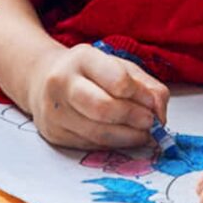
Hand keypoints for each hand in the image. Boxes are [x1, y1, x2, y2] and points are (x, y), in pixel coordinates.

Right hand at [24, 44, 168, 149]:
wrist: (43, 80)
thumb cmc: (90, 73)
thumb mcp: (119, 66)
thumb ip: (147, 86)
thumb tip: (160, 114)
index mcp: (82, 58)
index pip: (117, 80)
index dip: (141, 96)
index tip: (153, 104)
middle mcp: (62, 83)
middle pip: (104, 108)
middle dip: (133, 118)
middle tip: (149, 123)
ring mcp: (54, 110)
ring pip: (97, 133)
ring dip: (127, 137)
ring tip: (142, 134)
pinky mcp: (53, 134)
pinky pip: (89, 145)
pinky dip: (112, 145)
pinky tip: (123, 139)